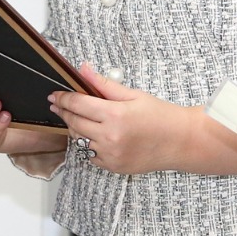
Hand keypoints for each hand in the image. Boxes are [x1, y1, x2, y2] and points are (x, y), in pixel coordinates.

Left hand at [47, 65, 185, 173]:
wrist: (181, 142)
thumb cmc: (160, 115)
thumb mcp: (133, 95)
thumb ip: (104, 84)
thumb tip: (83, 69)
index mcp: (115, 115)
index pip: (78, 104)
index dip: (63, 98)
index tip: (55, 95)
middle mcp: (110, 137)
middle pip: (74, 123)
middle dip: (63, 112)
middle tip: (57, 104)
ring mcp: (111, 155)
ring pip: (79, 140)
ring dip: (74, 128)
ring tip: (75, 118)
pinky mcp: (114, 167)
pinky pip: (90, 156)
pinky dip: (87, 145)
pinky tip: (91, 135)